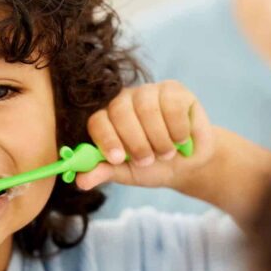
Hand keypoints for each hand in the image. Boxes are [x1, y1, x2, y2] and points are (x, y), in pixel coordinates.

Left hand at [75, 81, 214, 191]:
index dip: (106, 139)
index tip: (118, 158)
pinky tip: (181, 139)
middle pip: (120, 111)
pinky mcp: (174, 90)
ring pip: (147, 109)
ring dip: (159, 139)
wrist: (188, 166)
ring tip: (166, 153)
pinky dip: (178, 129)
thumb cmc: (154, 166)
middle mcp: (125, 100)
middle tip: (147, 161)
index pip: (98, 120)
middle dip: (136, 143)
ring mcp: (149, 91)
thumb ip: (105, 172)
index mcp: (108, 118)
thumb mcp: (127, 173)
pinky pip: (172, 106)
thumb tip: (81, 181)